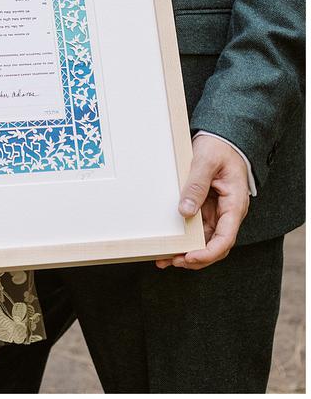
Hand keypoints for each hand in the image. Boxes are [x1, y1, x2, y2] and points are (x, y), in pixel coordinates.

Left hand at [156, 134, 249, 269]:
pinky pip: (197, 229)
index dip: (209, 252)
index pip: (225, 237)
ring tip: (164, 258)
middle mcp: (227, 213)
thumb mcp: (206, 162)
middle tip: (170, 261)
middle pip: (214, 244)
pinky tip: (170, 244)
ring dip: (187, 251)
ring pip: (204, 240)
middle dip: (195, 257)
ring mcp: (216, 212)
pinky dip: (185, 238)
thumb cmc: (218, 148)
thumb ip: (196, 186)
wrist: (221, 138)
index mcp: (234, 204)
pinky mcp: (205, 208)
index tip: (190, 257)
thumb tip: (185, 212)